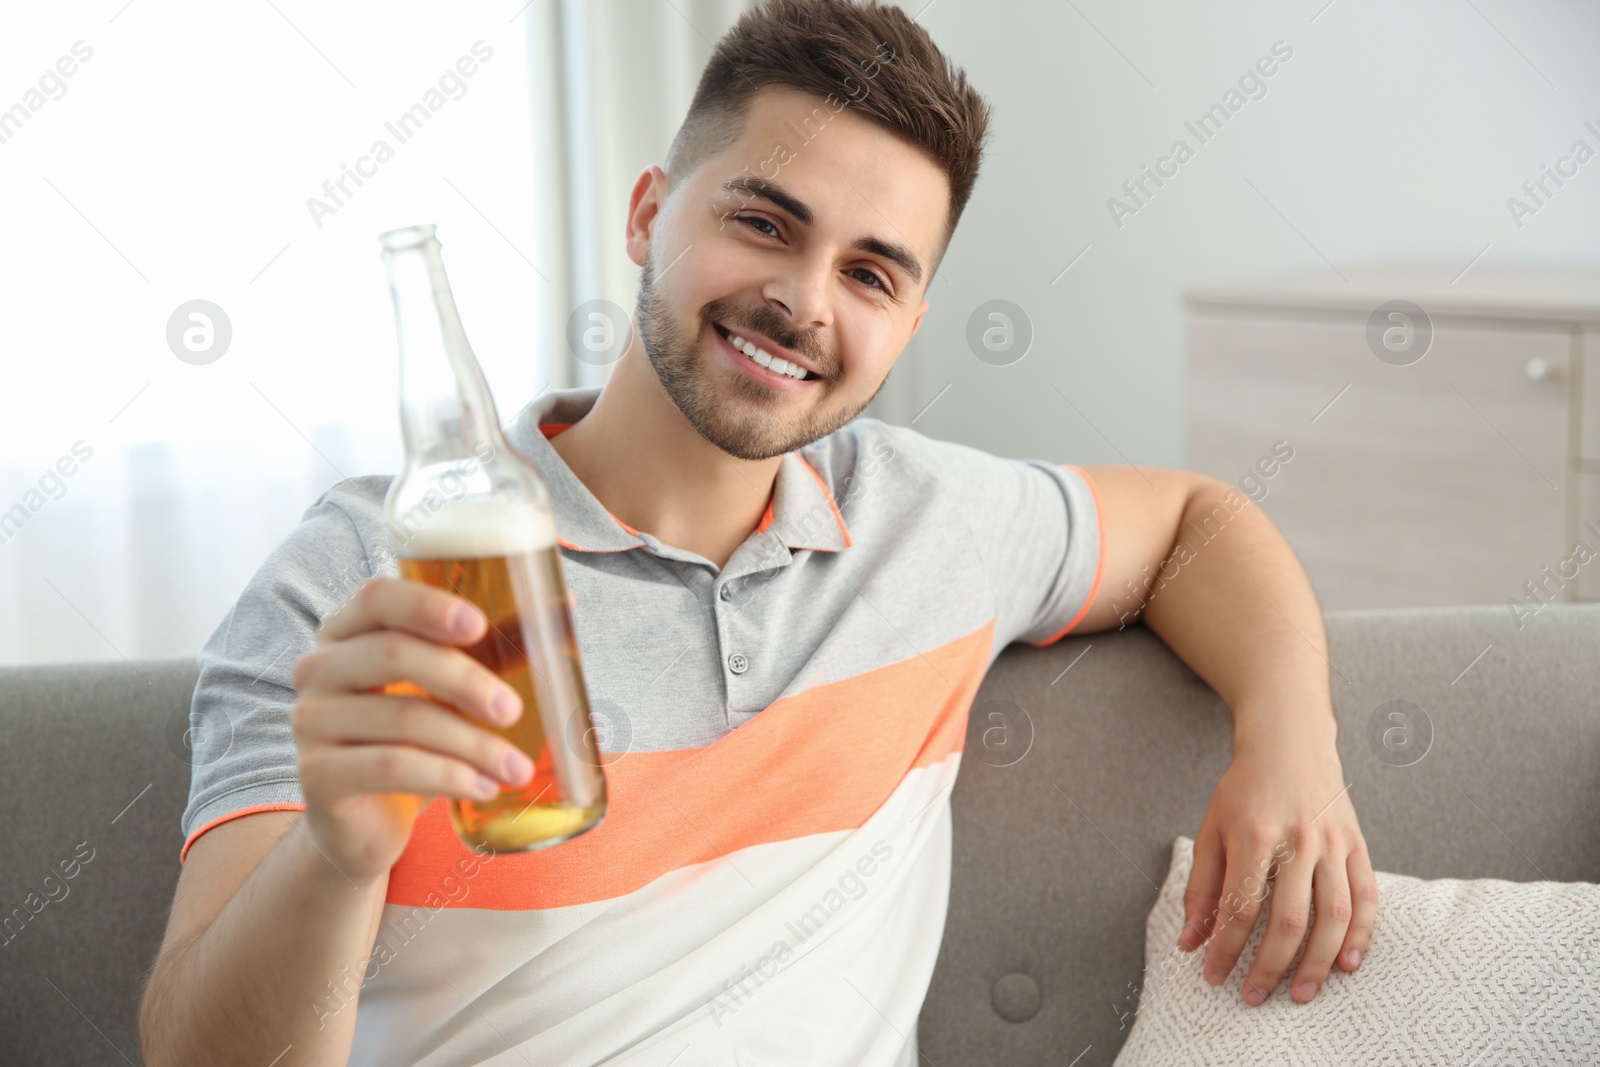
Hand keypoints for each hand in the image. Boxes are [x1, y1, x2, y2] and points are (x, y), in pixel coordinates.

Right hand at [289, 577, 531, 882]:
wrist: (366, 822)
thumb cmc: (413, 739)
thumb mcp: (450, 690)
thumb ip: (494, 649)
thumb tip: (562, 604)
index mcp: (346, 631)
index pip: (377, 597)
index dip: (427, 604)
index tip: (479, 624)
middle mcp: (318, 669)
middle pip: (395, 655)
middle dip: (467, 681)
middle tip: (514, 711)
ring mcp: (310, 722)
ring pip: (404, 719)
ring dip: (473, 744)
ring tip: (515, 768)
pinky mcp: (317, 775)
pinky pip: (391, 767)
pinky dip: (448, 777)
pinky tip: (483, 787)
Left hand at [1176, 738, 1378, 1005]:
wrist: (1289, 745)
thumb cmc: (1244, 790)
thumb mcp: (1211, 829)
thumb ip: (1201, 887)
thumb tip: (1190, 941)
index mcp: (1254, 835)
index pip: (1241, 908)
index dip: (1226, 948)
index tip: (1213, 976)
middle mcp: (1298, 840)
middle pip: (1289, 919)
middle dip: (1270, 966)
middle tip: (1255, 997)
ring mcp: (1333, 843)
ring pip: (1332, 915)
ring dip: (1317, 962)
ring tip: (1302, 993)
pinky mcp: (1357, 844)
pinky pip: (1364, 896)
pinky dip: (1360, 933)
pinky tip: (1347, 963)